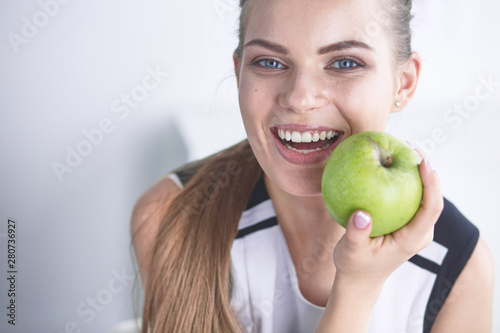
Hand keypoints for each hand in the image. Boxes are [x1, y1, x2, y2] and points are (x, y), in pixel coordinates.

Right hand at [332, 157, 443, 285]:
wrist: (359, 279)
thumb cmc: (354, 266)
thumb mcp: (350, 252)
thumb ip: (356, 234)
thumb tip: (361, 214)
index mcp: (412, 240)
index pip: (432, 208)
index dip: (432, 183)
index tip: (423, 161)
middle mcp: (420, 232)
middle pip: (433, 196)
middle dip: (427, 169)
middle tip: (409, 144)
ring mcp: (415, 227)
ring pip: (424, 194)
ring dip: (416, 171)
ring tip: (402, 146)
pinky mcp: (407, 222)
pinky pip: (410, 196)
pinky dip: (401, 178)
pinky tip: (387, 161)